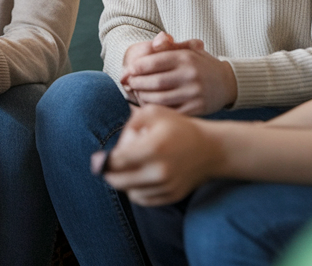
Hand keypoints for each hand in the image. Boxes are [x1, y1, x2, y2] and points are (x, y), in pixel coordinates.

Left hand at [97, 104, 221, 205]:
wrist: (211, 149)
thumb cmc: (178, 127)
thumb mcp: (153, 113)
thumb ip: (129, 124)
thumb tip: (114, 146)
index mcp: (153, 147)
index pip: (115, 162)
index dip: (103, 160)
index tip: (100, 156)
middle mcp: (160, 171)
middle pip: (117, 181)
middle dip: (109, 172)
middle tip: (111, 163)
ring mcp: (166, 186)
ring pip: (129, 192)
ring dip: (124, 182)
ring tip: (130, 167)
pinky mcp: (171, 196)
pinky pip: (142, 199)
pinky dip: (137, 190)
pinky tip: (141, 176)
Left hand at [121, 32, 236, 114]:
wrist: (228, 83)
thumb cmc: (202, 65)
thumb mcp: (189, 49)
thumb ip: (169, 45)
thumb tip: (152, 42)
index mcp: (186, 58)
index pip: (154, 62)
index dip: (138, 67)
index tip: (129, 70)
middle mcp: (190, 75)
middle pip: (155, 82)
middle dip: (138, 83)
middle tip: (130, 83)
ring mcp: (194, 94)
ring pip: (160, 98)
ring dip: (143, 97)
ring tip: (137, 93)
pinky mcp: (196, 109)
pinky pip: (170, 111)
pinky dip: (157, 109)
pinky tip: (150, 105)